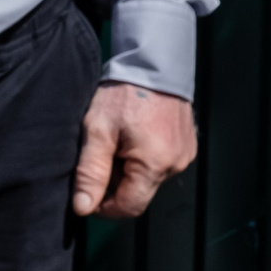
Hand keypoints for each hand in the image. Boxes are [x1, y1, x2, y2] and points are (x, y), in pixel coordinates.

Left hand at [72, 82, 196, 218]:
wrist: (153, 62)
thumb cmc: (124, 92)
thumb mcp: (98, 130)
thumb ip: (90, 172)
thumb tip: (83, 208)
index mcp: (154, 164)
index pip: (128, 207)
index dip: (104, 208)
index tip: (86, 195)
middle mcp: (175, 164)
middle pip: (139, 194)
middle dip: (115, 185)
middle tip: (100, 157)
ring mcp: (184, 155)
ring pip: (149, 180)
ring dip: (129, 171)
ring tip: (116, 142)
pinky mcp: (187, 146)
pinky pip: (161, 164)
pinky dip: (143, 159)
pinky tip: (133, 137)